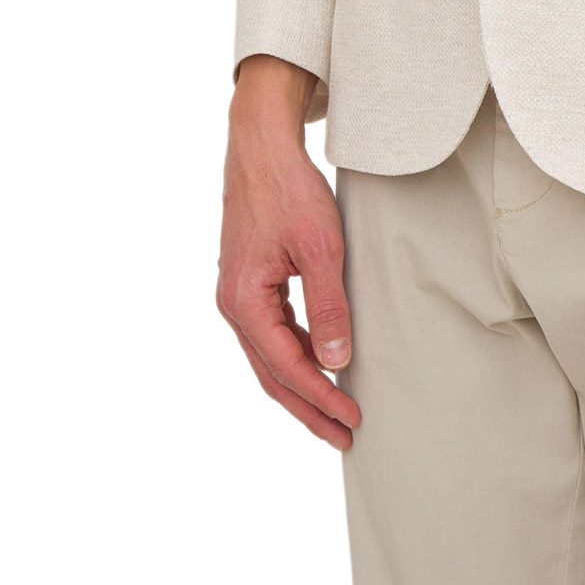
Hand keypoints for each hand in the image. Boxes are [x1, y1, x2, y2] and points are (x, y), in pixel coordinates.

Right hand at [217, 55, 360, 450]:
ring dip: (303, 385)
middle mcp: (233, 305)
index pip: (286, 367)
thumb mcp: (319, 247)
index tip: (351, 419)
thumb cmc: (288, 190)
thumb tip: (337, 361)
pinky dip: (296, 356)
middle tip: (343, 436)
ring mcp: (239, 294)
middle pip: (272, 374)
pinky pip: (272, 333)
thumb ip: (329, 306)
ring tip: (336, 411)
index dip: (320, 397)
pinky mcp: (250, 283)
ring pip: (270, 357)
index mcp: (244, 301)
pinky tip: (320, 363)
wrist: (261, 148)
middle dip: (308, 408)